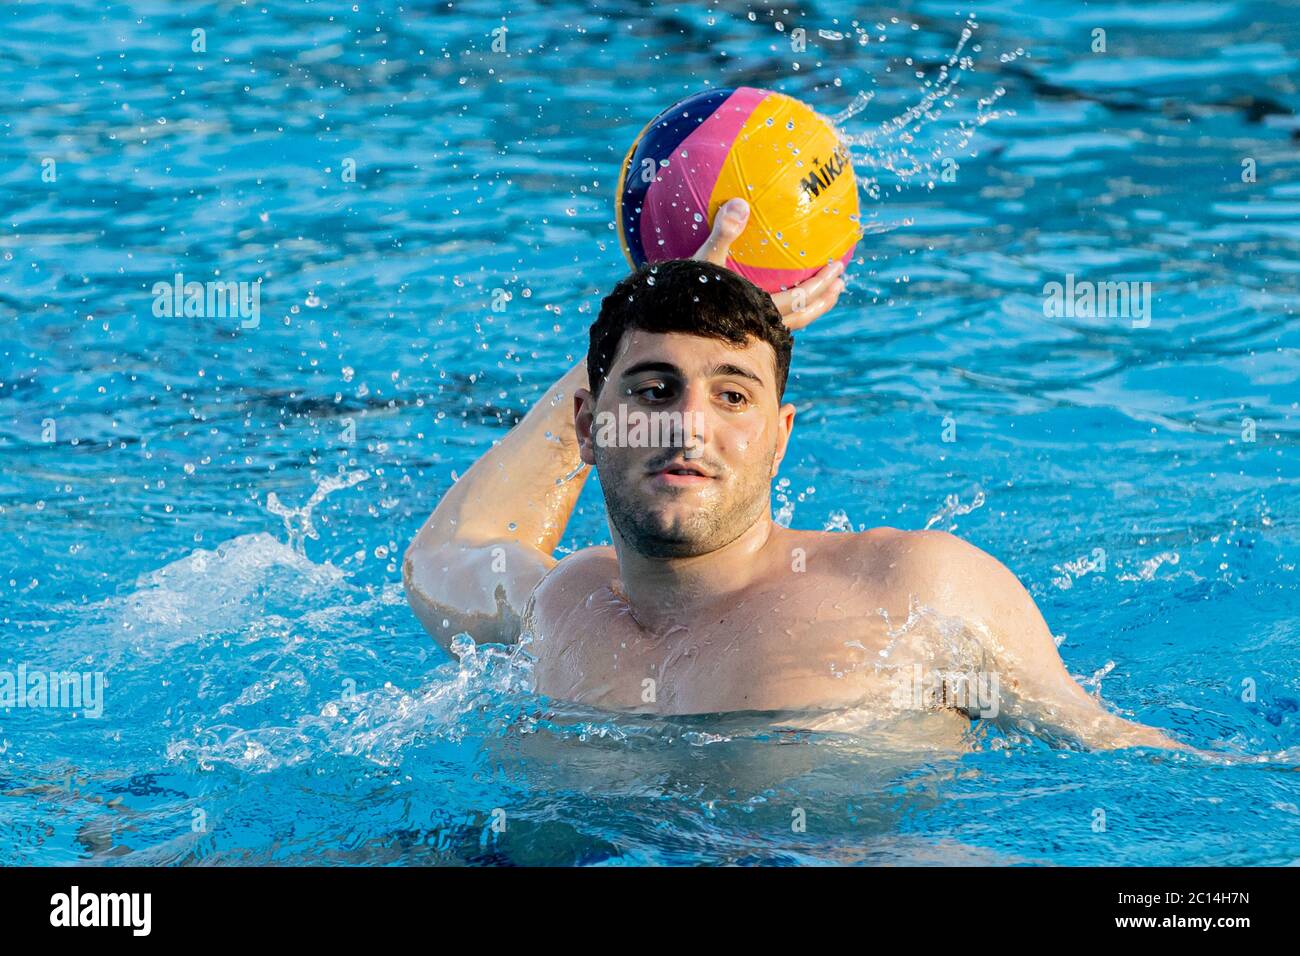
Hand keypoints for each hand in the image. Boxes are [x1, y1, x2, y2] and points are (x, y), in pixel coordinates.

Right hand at [692, 197, 847, 331]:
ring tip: (826, 295)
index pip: (798, 299)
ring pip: (790, 324)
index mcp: (756, 309)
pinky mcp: (740, 334)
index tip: (837, 269)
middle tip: (839, 283)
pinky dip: (785, 311)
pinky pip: (771, 323)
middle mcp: (758, 326)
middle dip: (823, 298)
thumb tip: (739, 203)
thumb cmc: (684, 296)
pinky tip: (781, 299)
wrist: (664, 326)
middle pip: (801, 315)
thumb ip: (722, 235)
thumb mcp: (702, 262)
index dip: (820, 285)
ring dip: (812, 308)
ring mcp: (751, 333)